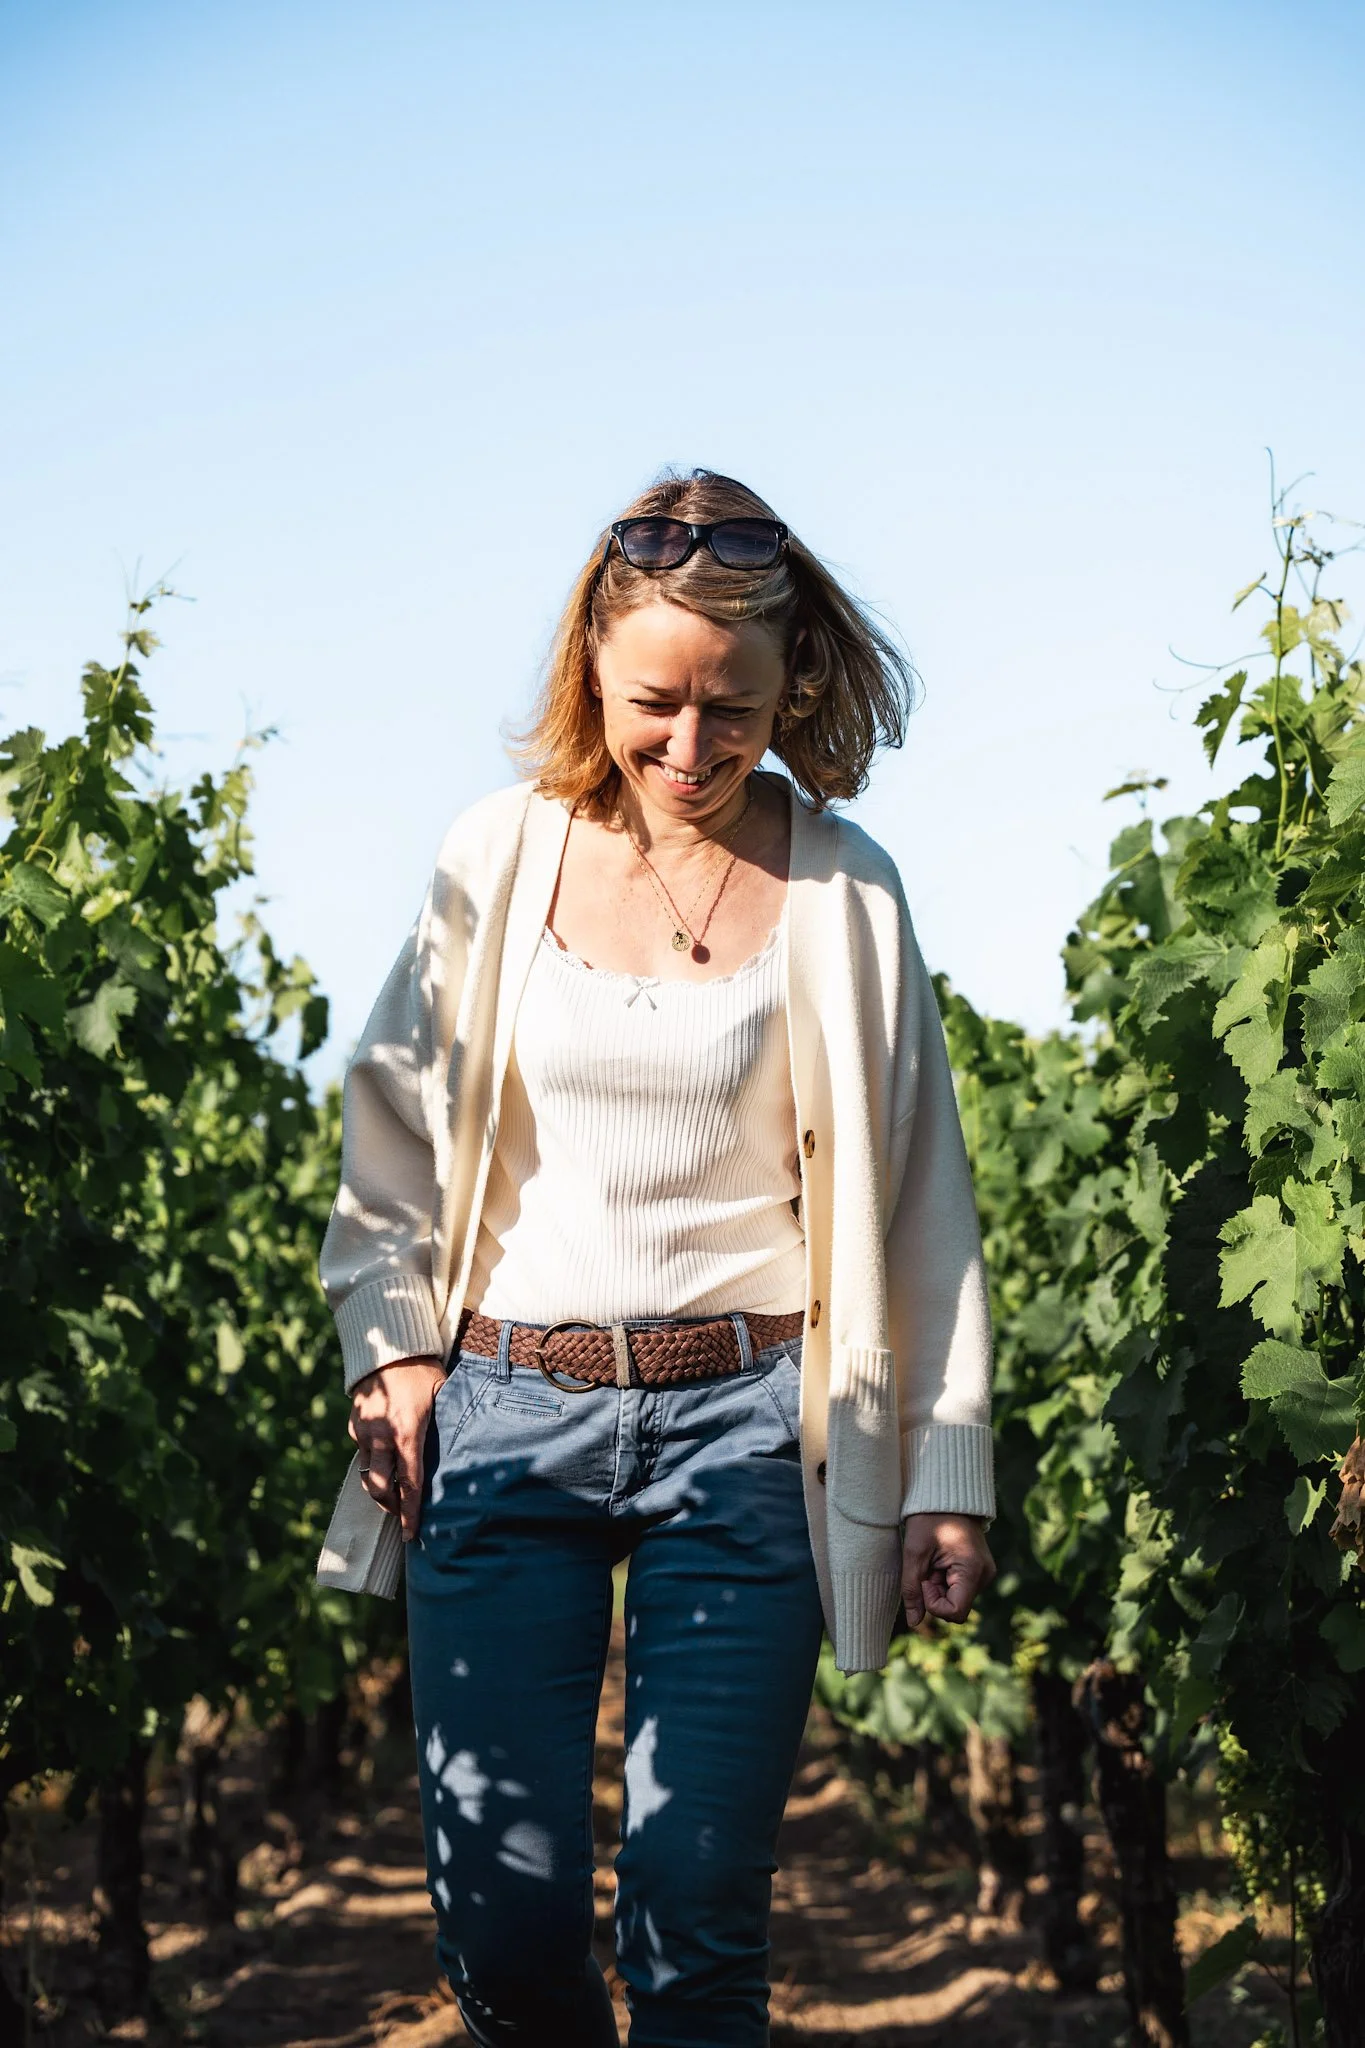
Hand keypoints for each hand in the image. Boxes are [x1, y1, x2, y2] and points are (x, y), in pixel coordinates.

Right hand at [348, 1357, 445, 1540]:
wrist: (386, 1349)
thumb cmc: (422, 1371)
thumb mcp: (442, 1395)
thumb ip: (448, 1424)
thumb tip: (467, 1447)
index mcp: (407, 1433)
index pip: (409, 1483)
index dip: (410, 1513)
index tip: (410, 1535)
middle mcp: (381, 1438)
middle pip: (381, 1489)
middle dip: (391, 1508)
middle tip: (402, 1517)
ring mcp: (364, 1433)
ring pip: (368, 1475)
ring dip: (380, 1491)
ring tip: (394, 1498)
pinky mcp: (354, 1426)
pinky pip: (363, 1454)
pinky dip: (374, 1465)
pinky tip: (386, 1463)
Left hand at [901, 1513, 995, 1627]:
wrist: (946, 1494)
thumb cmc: (929, 1519)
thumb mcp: (914, 1553)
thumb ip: (912, 1589)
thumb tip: (913, 1623)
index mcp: (972, 1570)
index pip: (955, 1612)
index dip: (934, 1604)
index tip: (924, 1579)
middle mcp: (985, 1575)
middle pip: (956, 1607)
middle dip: (936, 1593)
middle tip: (927, 1566)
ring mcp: (984, 1573)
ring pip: (957, 1599)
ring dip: (940, 1586)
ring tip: (933, 1560)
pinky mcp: (980, 1570)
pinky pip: (960, 1588)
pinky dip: (946, 1580)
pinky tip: (940, 1561)